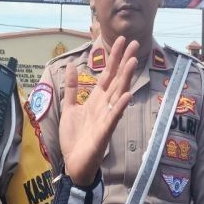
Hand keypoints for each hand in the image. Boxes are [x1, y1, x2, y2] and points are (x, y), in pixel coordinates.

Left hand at [60, 36, 138, 185]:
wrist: (74, 163)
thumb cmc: (75, 138)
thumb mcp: (69, 108)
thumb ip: (71, 88)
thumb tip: (70, 65)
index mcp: (96, 100)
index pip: (107, 74)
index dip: (113, 58)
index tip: (120, 40)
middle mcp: (104, 106)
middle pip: (116, 80)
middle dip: (123, 61)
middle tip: (133, 43)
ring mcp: (106, 118)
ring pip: (118, 95)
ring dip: (125, 78)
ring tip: (132, 61)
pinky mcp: (104, 132)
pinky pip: (114, 118)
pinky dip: (120, 107)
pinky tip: (127, 96)